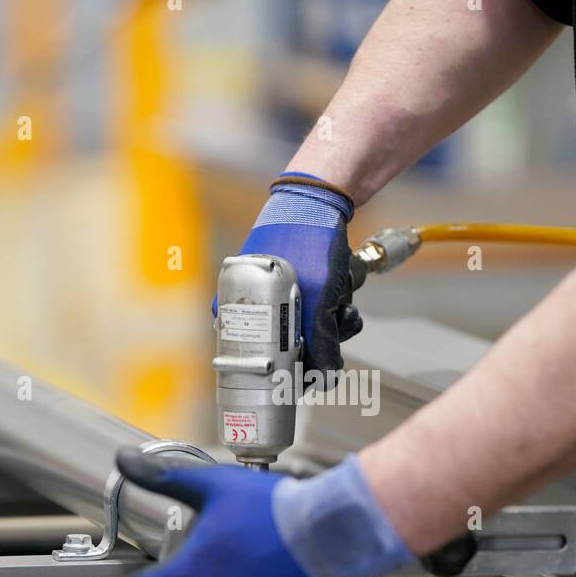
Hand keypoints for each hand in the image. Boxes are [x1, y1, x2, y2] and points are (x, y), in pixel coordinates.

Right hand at [212, 172, 362, 374]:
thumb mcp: (317, 296)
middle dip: (320, 338)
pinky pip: (312, 309)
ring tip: (341, 297)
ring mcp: (269, 292)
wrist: (318, 196)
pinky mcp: (292, 284)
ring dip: (330, 320)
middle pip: (286, 346)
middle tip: (338, 319)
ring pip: (304, 328)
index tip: (311, 372)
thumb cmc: (307, 239)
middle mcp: (246, 301)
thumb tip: (324, 380)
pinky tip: (341, 287)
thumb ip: (320, 341)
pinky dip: (331, 304)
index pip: (255, 357)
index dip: (286, 369)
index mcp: (233, 306)